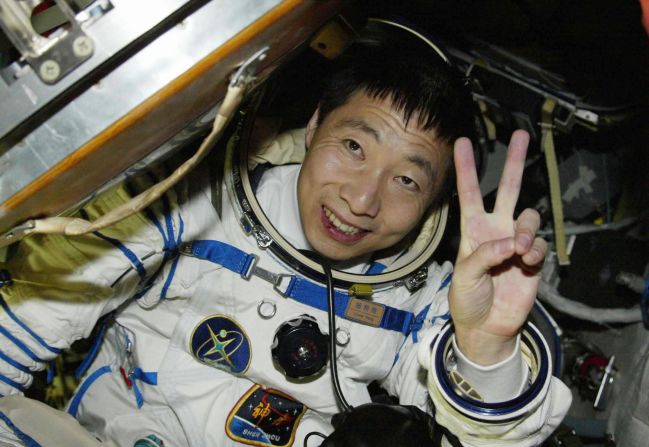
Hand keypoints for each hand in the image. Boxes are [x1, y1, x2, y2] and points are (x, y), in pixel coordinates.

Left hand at [449, 130, 546, 364]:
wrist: (486, 327)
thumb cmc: (467, 300)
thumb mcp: (464, 276)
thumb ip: (483, 256)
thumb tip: (509, 243)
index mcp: (472, 229)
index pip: (469, 192)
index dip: (466, 168)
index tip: (463, 143)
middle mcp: (495, 230)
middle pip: (508, 189)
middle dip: (515, 162)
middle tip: (521, 135)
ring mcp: (515, 243)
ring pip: (529, 217)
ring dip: (526, 229)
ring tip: (518, 249)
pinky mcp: (532, 260)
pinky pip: (540, 244)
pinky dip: (534, 250)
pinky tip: (525, 262)